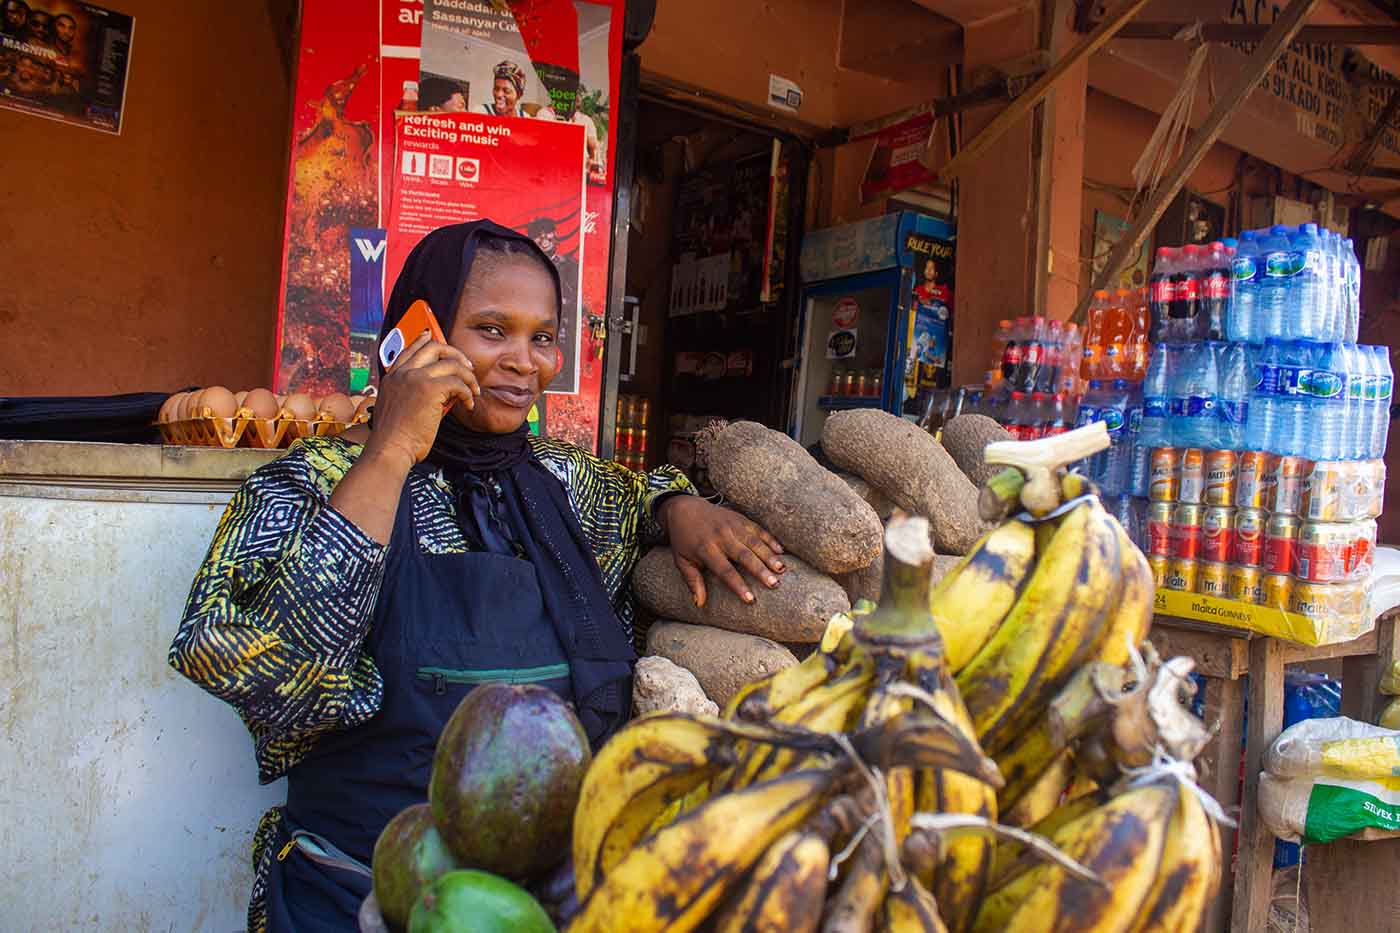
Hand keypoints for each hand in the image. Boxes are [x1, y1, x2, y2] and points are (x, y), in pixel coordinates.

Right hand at [364, 331, 479, 466]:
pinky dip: (468, 393)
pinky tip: (468, 404)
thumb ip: (410, 393)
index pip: (410, 349)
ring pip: (452, 364)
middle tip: (468, 368)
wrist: (390, 449)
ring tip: (474, 391)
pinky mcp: (429, 389)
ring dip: (468, 377)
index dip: (424, 340)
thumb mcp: (396, 407)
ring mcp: (415, 378)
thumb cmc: (395, 437)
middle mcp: (402, 373)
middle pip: (434, 347)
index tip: (434, 336)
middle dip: (456, 354)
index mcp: (392, 377)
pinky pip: (458, 383)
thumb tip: (441, 390)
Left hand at [657, 496, 785, 606]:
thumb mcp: (682, 561)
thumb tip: (699, 604)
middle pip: (743, 555)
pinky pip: (757, 529)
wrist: (684, 508)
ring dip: (769, 555)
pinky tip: (781, 551)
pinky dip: (770, 539)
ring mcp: (732, 526)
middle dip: (760, 570)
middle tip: (774, 584)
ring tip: (782, 569)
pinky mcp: (739, 518)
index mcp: (705, 549)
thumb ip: (692, 581)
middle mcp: (720, 536)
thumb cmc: (683, 540)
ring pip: (754, 542)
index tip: (750, 599)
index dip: (738, 585)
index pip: (724, 570)